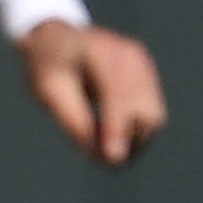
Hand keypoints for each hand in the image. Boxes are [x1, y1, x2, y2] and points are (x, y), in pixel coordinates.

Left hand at [19, 18, 165, 165]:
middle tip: (102, 162)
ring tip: (106, 151)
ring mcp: (143, 64)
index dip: (116, 129)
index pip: (118, 96)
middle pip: (145, 111)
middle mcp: (129, 56)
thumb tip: (99, 155)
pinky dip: (136, 130)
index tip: (112, 159)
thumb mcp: (48, 92)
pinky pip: (152, 111)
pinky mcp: (147, 74)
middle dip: (127, 141)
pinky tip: (113, 136)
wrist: (57, 39)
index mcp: (99, 53)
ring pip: (154, 116)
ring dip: (135, 140)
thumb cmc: (47, 66)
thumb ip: (73, 120)